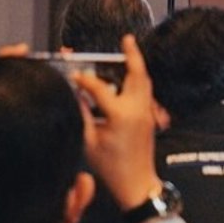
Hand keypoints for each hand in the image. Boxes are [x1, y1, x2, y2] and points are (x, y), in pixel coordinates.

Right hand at [73, 33, 159, 212]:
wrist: (137, 183)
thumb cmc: (111, 168)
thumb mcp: (89, 141)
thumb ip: (82, 115)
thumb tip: (75, 94)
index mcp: (120, 115)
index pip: (99, 88)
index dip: (84, 80)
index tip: (73, 76)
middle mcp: (137, 109)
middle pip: (137, 74)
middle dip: (132, 55)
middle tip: (127, 39)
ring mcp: (147, 112)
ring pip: (145, 81)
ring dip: (137, 65)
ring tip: (129, 52)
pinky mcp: (150, 117)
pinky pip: (145, 91)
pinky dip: (138, 80)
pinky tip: (129, 78)